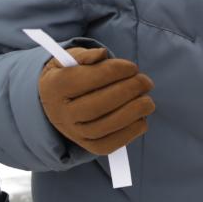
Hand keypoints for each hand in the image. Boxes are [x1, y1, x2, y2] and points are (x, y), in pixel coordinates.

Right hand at [38, 46, 155, 155]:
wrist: (58, 102)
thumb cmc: (70, 75)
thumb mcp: (70, 59)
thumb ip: (85, 55)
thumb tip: (101, 54)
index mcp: (54, 87)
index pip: (86, 79)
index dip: (114, 72)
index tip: (132, 67)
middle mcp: (62, 113)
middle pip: (98, 105)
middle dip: (128, 91)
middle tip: (145, 82)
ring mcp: (74, 132)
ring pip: (105, 126)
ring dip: (133, 112)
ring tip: (148, 101)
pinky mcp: (89, 146)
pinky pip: (111, 143)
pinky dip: (131, 131)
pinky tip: (141, 117)